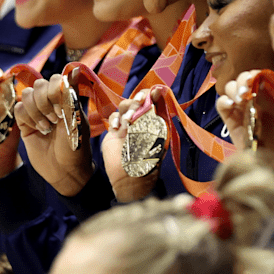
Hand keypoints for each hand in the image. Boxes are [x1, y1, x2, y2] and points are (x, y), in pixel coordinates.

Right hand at [13, 71, 93, 195]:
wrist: (65, 171)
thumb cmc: (76, 147)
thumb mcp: (76, 120)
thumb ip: (70, 96)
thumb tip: (74, 70)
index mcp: (67, 98)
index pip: (55, 79)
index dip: (54, 90)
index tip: (62, 109)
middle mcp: (51, 102)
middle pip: (39, 84)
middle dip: (45, 102)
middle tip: (55, 120)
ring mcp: (37, 112)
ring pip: (26, 94)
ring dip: (36, 110)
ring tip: (47, 127)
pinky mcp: (25, 123)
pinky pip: (18, 109)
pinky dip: (26, 117)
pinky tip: (37, 130)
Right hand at [100, 88, 162, 202]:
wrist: (131, 180)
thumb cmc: (149, 162)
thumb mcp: (158, 137)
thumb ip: (158, 116)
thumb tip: (159, 94)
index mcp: (156, 122)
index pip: (154, 102)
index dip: (152, 95)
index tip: (152, 93)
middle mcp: (142, 122)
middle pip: (138, 101)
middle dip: (137, 100)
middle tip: (138, 103)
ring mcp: (127, 126)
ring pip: (124, 106)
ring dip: (126, 109)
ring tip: (128, 120)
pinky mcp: (115, 132)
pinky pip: (114, 117)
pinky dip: (115, 119)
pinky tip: (117, 128)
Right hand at [215, 71, 273, 169]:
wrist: (273, 160)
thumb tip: (265, 84)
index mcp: (267, 94)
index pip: (257, 76)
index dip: (255, 74)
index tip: (256, 78)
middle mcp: (252, 98)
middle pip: (241, 79)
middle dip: (243, 80)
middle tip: (247, 90)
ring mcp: (240, 108)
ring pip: (230, 88)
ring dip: (234, 89)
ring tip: (240, 99)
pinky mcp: (230, 119)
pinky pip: (221, 104)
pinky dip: (224, 101)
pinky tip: (231, 105)